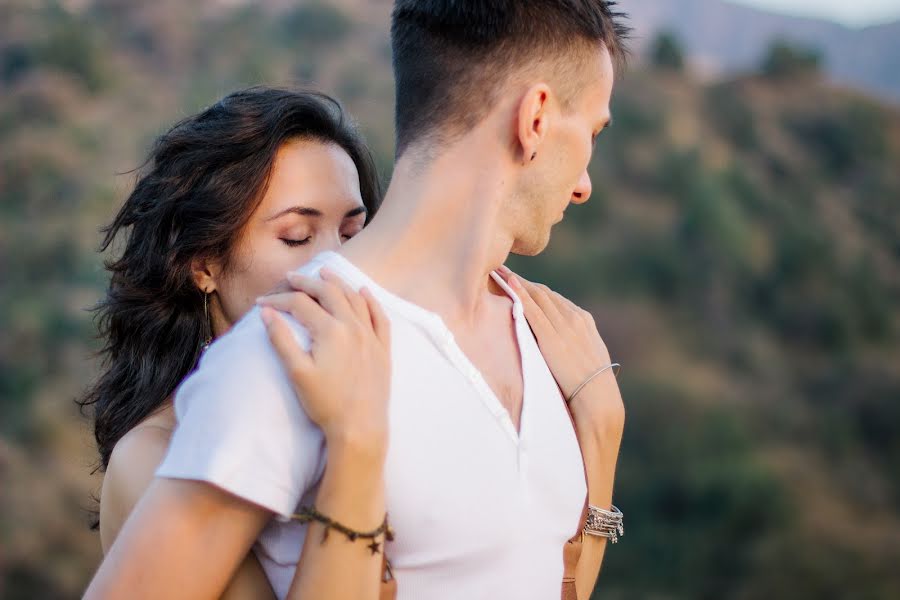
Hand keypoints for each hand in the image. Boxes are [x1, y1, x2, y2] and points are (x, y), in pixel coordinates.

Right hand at [258, 267, 391, 454]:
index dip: (279, 300)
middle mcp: (353, 327)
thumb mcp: (297, 372)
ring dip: (338, 283)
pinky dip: (370, 301)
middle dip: (308, 282)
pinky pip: (379, 317)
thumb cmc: (326, 404)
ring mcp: (371, 337)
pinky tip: (364, 292)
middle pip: (329, 293)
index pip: (301, 304)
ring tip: (325, 273)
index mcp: (331, 331)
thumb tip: (266, 313)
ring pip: (355, 299)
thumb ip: (281, 339)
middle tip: (292, 277)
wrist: (360, 427)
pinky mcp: (383, 349)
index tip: (261, 303)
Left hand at [496, 266, 623, 432]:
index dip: (536, 290)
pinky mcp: (552, 337)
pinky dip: (520, 294)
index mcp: (584, 320)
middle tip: (504, 271)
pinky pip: (533, 310)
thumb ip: (575, 345)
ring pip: (538, 297)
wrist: (598, 396)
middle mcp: (575, 318)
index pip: (555, 300)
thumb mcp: (588, 356)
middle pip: (545, 294)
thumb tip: (562, 347)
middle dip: (524, 282)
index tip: (521, 283)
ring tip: (500, 272)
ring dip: (518, 282)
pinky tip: (509, 283)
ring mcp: (564, 325)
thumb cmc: (592, 385)